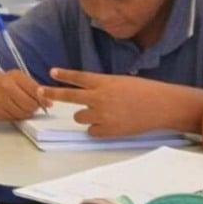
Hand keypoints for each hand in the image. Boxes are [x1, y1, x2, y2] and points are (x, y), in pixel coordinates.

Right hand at [0, 70, 49, 121]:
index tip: (48, 103)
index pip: (35, 91)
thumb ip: (33, 87)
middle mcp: (6, 90)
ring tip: (24, 107)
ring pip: (23, 114)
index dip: (44, 99)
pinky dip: (17, 116)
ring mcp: (0, 103)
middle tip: (34, 105)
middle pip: (30, 105)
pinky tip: (14, 109)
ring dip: (27, 113)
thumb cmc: (4, 82)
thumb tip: (49, 102)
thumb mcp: (18, 78)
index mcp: (14, 78)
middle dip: (35, 107)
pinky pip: (14, 119)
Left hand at [38, 69, 168, 136]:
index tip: (51, 72)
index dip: (64, 75)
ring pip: (79, 117)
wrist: (161, 106)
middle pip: (69, 96)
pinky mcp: (107, 130)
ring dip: (85, 115)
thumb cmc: (146, 91)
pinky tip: (110, 124)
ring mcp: (102, 115)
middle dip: (53, 94)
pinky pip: (91, 131)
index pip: (79, 77)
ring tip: (102, 113)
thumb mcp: (122, 82)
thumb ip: (104, 86)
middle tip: (41, 92)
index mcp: (105, 82)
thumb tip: (90, 92)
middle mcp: (100, 97)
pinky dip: (97, 128)